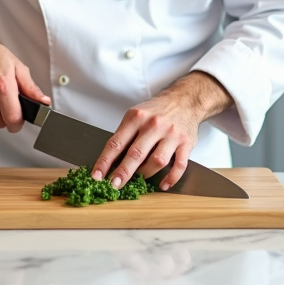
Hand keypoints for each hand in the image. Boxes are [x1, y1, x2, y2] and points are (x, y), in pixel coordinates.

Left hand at [90, 71, 231, 190]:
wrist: (184, 99)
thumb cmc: (156, 110)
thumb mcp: (135, 114)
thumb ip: (125, 135)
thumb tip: (110, 162)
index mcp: (136, 118)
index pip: (116, 143)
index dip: (104, 161)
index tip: (97, 176)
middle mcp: (154, 125)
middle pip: (136, 153)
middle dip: (123, 172)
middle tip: (114, 185)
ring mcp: (171, 134)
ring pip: (157, 161)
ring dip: (146, 174)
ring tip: (139, 182)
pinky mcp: (186, 143)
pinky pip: (179, 165)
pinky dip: (171, 178)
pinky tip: (163, 185)